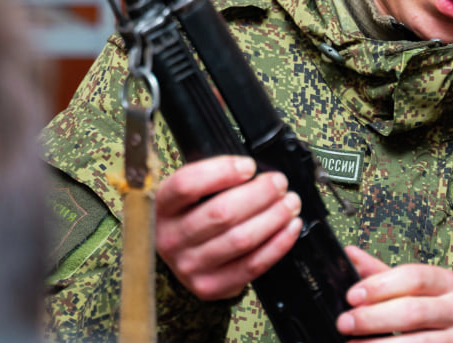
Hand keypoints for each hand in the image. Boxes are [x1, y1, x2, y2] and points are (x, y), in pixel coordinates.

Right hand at [154, 156, 302, 299]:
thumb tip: (255, 169)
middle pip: (221, 213)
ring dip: (274, 217)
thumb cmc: (193, 216)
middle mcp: (170, 238)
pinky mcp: (211, 287)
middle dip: (260, 194)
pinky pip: (252, 265)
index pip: (187, 185)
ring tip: (289, 203)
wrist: (183, 258)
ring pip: (241, 239)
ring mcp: (189, 266)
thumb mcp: (191, 194)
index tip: (249, 166)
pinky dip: (278, 244)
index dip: (222, 171)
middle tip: (279, 183)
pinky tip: (290, 227)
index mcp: (162, 207)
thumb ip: (215, 180)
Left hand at [336, 246, 452, 341]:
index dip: (379, 286)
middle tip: (345, 323)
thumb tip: (351, 255)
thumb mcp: (424, 288)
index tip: (352, 296)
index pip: (412, 278)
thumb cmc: (445, 310)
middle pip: (411, 311)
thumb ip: (385, 275)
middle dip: (373, 318)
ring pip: (416, 342)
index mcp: (446, 282)